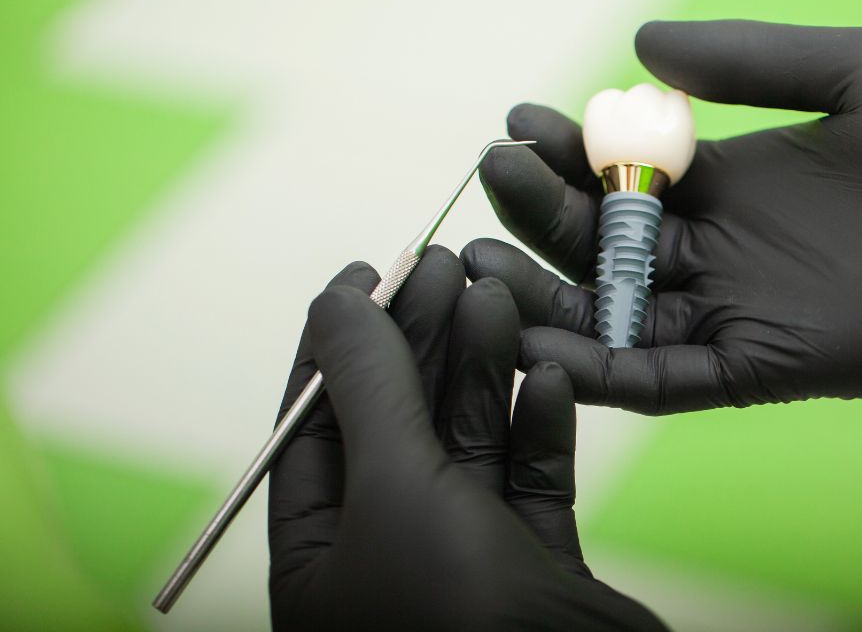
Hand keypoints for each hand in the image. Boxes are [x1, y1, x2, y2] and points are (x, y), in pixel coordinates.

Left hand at [268, 253, 663, 630]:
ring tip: (497, 298)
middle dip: (419, 342)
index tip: (368, 273)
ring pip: (468, 443)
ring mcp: (467, 561)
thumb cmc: (459, 617)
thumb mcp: (396, 489)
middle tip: (444, 266)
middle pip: (397, 425)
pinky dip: (538, 428)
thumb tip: (337, 302)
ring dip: (483, 369)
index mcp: (322, 560)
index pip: (314, 429)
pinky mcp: (536, 565)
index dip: (340, 345)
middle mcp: (388, 558)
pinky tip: (547, 378)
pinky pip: (529, 481)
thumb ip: (371, 389)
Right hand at [464, 20, 861, 416]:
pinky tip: (541, 350)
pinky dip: (603, 372)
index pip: (632, 171)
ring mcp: (742, 311)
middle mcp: (729, 248)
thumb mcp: (858, 70)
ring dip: (548, 297)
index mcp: (743, 179)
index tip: (523, 119)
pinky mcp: (765, 368)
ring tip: (481, 269)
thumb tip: (642, 43)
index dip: (574, 149)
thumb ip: (752, 59)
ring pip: (620, 313)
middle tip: (493, 173)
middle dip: (544, 211)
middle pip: (610, 240)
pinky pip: (667, 380)